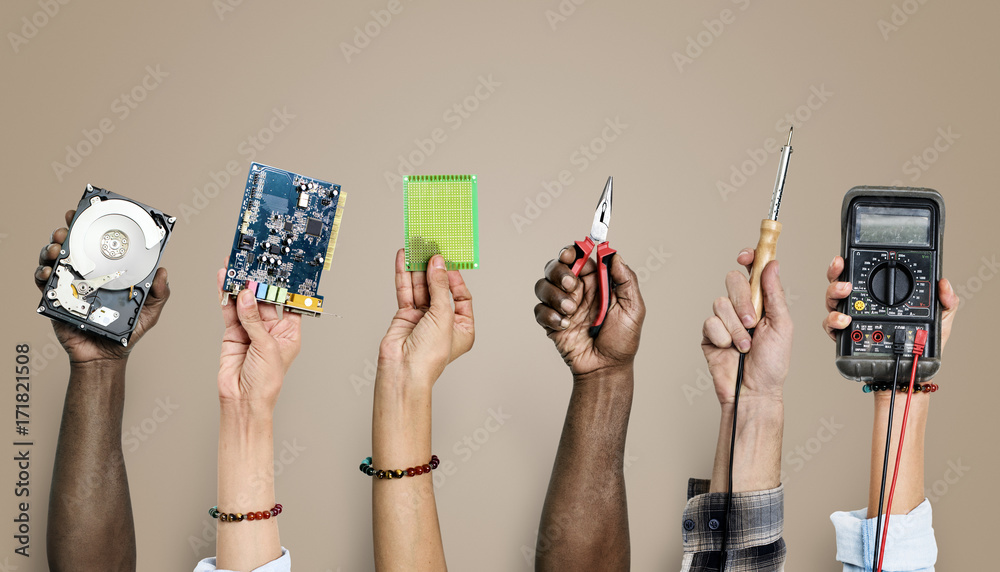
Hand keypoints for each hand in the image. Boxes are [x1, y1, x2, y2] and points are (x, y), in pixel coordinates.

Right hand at [33, 209, 169, 364]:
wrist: (106, 357)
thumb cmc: (127, 333)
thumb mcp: (149, 311)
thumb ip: (158, 293)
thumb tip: (163, 272)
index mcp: (107, 273)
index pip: (98, 245)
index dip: (92, 227)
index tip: (88, 212)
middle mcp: (87, 275)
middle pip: (72, 247)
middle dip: (66, 232)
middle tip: (66, 228)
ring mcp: (70, 286)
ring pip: (54, 260)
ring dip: (51, 249)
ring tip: (55, 248)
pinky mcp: (56, 300)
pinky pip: (43, 283)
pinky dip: (41, 274)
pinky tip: (46, 271)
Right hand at [216, 269, 301, 412]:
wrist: (243, 400)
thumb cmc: (266, 382)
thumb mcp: (266, 347)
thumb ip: (254, 320)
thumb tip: (247, 297)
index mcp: (289, 332)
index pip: (288, 304)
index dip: (284, 288)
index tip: (280, 270)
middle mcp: (270, 329)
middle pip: (265, 300)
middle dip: (258, 283)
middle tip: (253, 265)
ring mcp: (251, 330)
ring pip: (246, 302)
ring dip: (240, 286)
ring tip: (236, 267)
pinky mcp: (233, 333)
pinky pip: (230, 311)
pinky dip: (226, 296)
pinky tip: (224, 281)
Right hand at [377, 249, 474, 386]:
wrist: (403, 371)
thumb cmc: (429, 356)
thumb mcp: (443, 316)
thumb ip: (439, 287)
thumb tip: (437, 263)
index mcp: (462, 327)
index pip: (462, 296)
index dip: (455, 278)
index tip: (447, 261)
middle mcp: (443, 322)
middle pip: (439, 289)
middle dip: (434, 269)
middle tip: (431, 248)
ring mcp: (423, 318)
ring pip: (421, 287)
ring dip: (418, 268)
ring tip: (416, 247)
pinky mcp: (405, 316)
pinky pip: (406, 291)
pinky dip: (404, 275)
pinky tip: (404, 258)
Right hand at [533, 245, 644, 376]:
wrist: (606, 368)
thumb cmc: (622, 341)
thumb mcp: (633, 308)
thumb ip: (626, 279)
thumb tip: (614, 254)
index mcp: (596, 282)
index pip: (578, 256)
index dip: (572, 251)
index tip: (571, 254)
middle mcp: (577, 290)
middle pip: (555, 266)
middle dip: (559, 271)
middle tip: (572, 285)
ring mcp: (561, 305)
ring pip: (542, 285)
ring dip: (554, 296)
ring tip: (571, 312)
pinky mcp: (550, 322)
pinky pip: (539, 309)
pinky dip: (550, 315)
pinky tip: (565, 326)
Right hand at [701, 249, 791, 404]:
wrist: (753, 390)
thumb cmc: (772, 364)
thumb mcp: (782, 325)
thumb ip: (775, 294)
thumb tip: (772, 265)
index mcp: (762, 302)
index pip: (753, 271)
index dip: (749, 258)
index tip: (746, 256)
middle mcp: (741, 307)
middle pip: (733, 281)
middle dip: (742, 301)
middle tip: (752, 322)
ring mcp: (724, 320)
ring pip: (720, 303)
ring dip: (735, 327)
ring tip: (744, 345)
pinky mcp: (709, 334)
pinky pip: (709, 322)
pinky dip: (722, 336)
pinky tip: (729, 349)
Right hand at [822, 256, 958, 348]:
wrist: (910, 372)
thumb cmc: (920, 345)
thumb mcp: (940, 319)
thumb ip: (946, 301)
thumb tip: (944, 284)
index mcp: (878, 296)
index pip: (860, 274)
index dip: (849, 263)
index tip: (846, 258)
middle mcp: (860, 305)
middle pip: (838, 284)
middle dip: (836, 278)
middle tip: (846, 282)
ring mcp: (850, 320)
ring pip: (832, 302)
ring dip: (834, 297)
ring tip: (845, 296)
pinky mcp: (845, 338)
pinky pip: (830, 326)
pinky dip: (833, 322)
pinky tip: (844, 320)